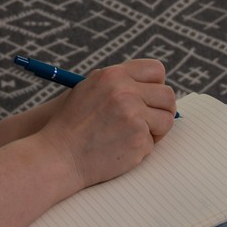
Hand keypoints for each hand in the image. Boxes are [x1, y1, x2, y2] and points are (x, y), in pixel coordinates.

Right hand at [34, 59, 177, 190]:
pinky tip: (121, 149)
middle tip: (151, 121)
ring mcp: (133, 116)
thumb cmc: (72, 124)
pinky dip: (141, 148)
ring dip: (155, 130)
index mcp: (113, 75)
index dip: (156, 85)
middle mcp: (125, 92)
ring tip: (133, 136)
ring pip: (166, 120)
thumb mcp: (89, 89)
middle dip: (163, 109)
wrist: (59, 155)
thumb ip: (118, 82)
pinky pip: (153, 142)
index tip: (150, 98)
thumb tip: (151, 85)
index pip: (155, 70)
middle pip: (167, 95)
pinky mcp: (138, 139)